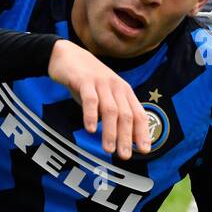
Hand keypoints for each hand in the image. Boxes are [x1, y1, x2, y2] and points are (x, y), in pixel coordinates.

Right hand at [47, 38, 149, 159]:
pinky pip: (90, 100)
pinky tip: (91, 129)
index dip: (142, 133)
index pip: (138, 114)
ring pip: (110, 110)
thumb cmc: (86, 81)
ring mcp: (101, 83)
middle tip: (125, 156)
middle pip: (125, 114)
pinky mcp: (84, 81)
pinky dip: (91, 115)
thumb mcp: (103, 96)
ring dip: (110, 131)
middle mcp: (116, 87)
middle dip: (126, 137)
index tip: (144, 150)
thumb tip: (122, 138)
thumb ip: (112, 114)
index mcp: (124, 92)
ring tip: (108, 149)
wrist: (67, 55)